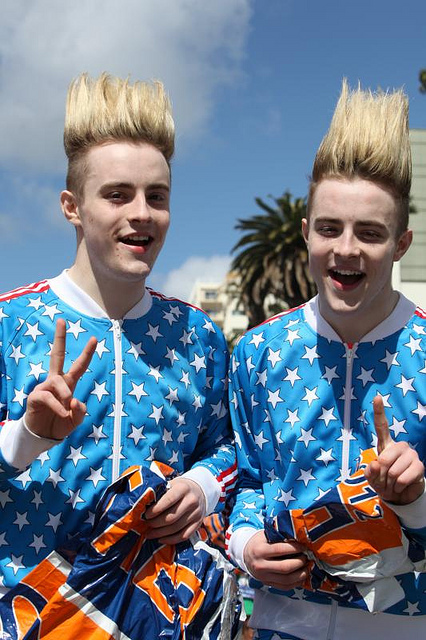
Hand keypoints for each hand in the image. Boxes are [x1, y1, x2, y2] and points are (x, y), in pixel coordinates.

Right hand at [25, 319, 96, 439]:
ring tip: (66, 407)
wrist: (42, 436)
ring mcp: (44, 387)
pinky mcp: (35, 396)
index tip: (95, 338)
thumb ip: (80, 411)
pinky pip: (48, 396)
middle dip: (59, 338)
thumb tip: (74, 400)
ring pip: (57, 381)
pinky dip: (58, 406)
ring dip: (64, 393)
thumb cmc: (60, 423)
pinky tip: (62, 413)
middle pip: (57, 355)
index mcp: (68, 383)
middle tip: (61, 321)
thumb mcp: (75, 420)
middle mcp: (56, 381)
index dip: (87, 353)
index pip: (79, 365)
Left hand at [144, 477, 205, 543]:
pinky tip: (161, 539)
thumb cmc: (180, 488)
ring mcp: (196, 513)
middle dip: (155, 523)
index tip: (146, 514)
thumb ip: (160, 493)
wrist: (200, 491)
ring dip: (160, 533)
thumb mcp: (172, 484)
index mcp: (183, 488)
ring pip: (176, 528)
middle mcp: (191, 501)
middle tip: (146, 524)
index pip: (168, 500)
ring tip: (149, 534)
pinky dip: (170, 540)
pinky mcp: (198, 524)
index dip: (155, 510)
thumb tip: (144, 504)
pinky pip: (183, 536)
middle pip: (171, 517)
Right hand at [243, 530, 307, 589]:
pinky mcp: (268, 584)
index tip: (304, 546)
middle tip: (307, 557)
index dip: (295, 548)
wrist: (246, 555)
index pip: (280, 550)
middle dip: (300, 562)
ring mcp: (264, 577)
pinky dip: (296, 582)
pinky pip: (285, 587)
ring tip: (307, 566)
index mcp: (259, 550)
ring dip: (301, 574)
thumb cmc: (258, 542)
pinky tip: (302, 575)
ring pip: (287, 580)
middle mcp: (261, 566)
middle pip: (285, 567)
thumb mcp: (265, 535)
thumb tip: (298, 536)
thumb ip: (279, 535)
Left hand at [365, 395, 424, 504]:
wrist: (400, 495)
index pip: (381, 426)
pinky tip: (400, 486)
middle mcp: (400, 446)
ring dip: (389, 483)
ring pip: (392, 471)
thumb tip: (375, 465)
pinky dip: (398, 487)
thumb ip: (370, 472)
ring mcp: (411, 455)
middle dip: (380, 475)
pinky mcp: (419, 466)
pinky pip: (402, 479)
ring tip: (393, 483)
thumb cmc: (384, 482)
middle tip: (384, 480)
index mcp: (386, 444)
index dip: (379, 411)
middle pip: (383, 459)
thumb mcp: (372, 478)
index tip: (377, 397)